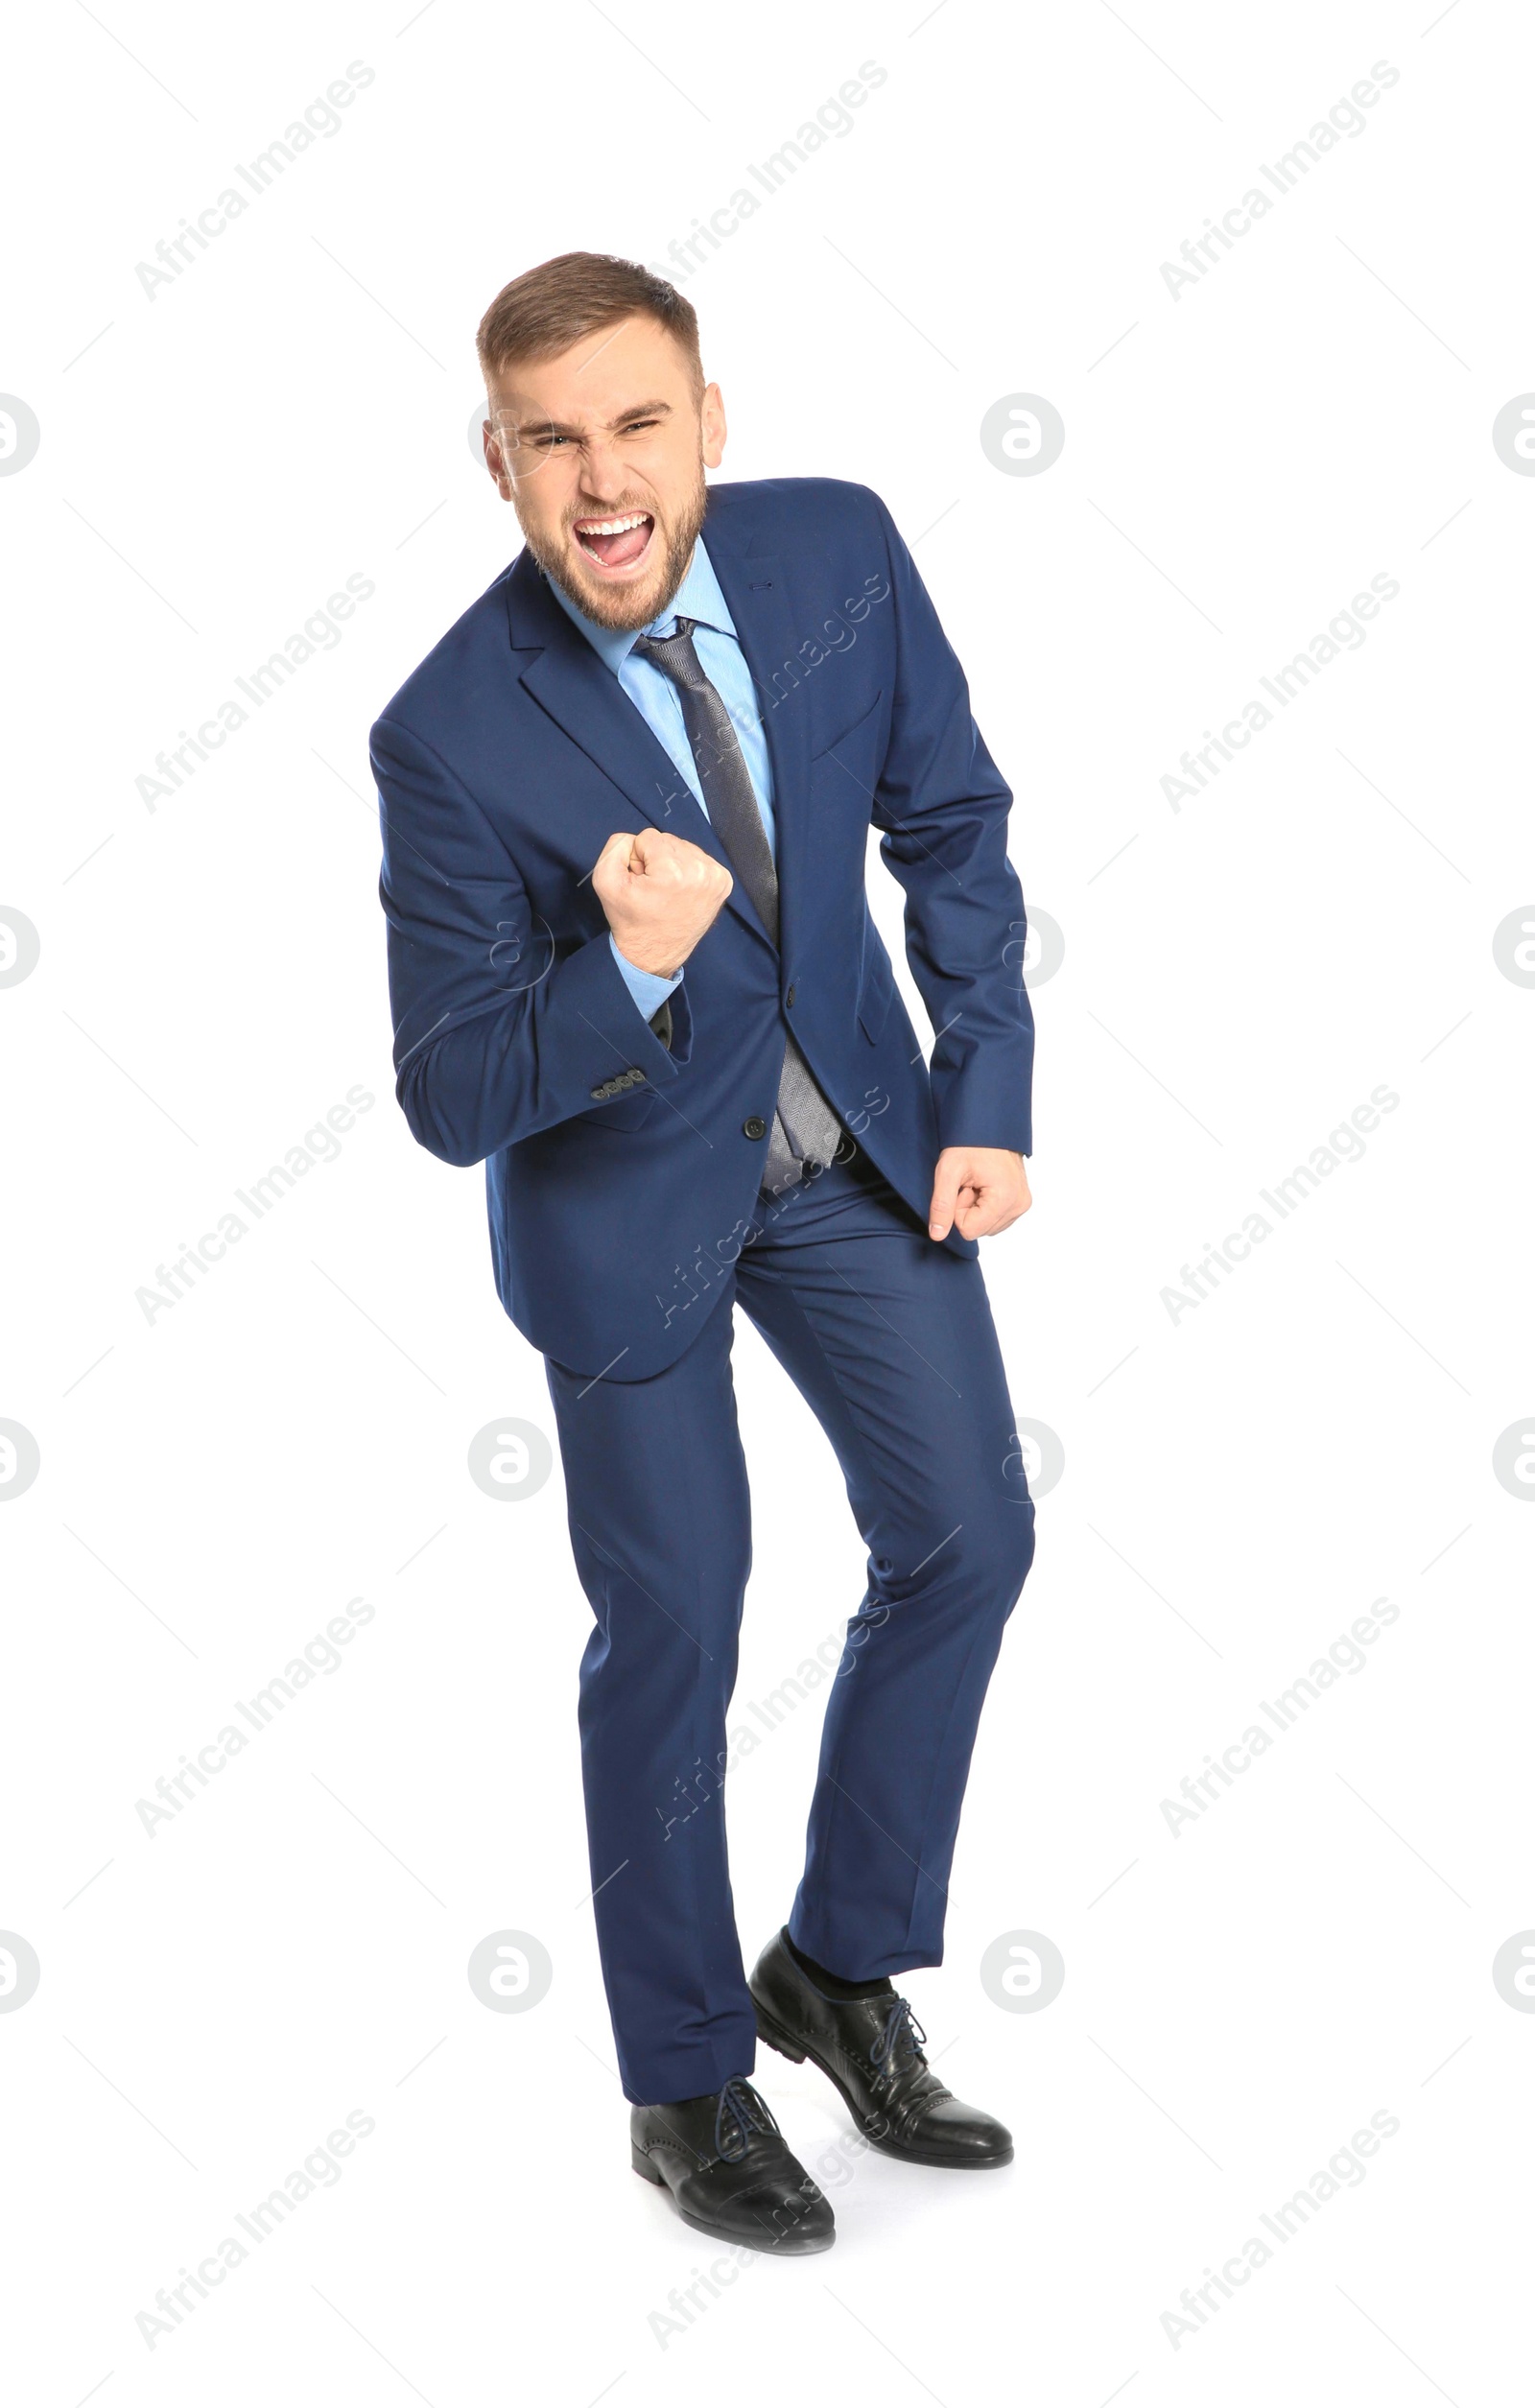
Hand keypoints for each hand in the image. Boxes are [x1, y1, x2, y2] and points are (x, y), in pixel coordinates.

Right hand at [592, 828, 732, 976]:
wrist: (654, 953)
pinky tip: (681, 890)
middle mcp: (700, 871)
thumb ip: (616, 847)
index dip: (638, 858)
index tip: (641, 883)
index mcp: (673, 871)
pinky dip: (687, 870)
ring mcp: (716, 877)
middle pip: (669, 839)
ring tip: (667, 890)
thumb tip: (635, 839)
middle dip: (656, 859)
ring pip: (684, 847)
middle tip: (653, 888)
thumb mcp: (605, 881)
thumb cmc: (630, 919)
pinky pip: (699, 858)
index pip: (648, 837)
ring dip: (672, 863)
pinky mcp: (724, 881)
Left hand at [927, 1146, 1030, 1240]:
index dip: (957, 1210)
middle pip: (979, 1230)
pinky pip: (995, 1219)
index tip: (962, 1186)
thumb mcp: (948, 1171)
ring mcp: (1022, 1204)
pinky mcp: (1021, 1202)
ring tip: (977, 1182)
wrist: (990, 1126)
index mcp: (1006, 1199)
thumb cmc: (970, 1143)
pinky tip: (984, 1185)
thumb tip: (937, 1235)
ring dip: (975, 1208)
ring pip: (986, 1227)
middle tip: (969, 1182)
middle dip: (967, 1208)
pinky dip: (985, 1206)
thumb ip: (941, 1205)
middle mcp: (1019, 1205)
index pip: (969, 1230)